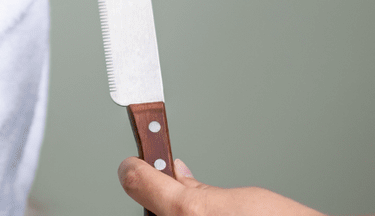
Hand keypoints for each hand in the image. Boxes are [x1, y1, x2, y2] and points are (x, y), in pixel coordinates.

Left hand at [120, 156, 326, 215]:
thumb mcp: (243, 198)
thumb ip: (202, 188)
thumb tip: (179, 175)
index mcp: (190, 213)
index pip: (139, 182)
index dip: (134, 169)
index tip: (131, 163)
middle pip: (153, 209)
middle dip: (163, 197)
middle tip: (178, 187)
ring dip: (178, 214)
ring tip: (211, 213)